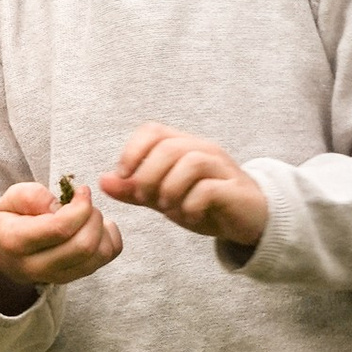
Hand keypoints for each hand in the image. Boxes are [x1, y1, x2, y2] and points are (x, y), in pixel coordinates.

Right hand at [0, 178, 120, 309]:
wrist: (7, 255)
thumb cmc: (12, 221)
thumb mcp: (11, 199)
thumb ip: (32, 196)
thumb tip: (60, 206)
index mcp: (16, 242)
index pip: (59, 229)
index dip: (79, 208)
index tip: (82, 191)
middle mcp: (37, 266)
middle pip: (83, 246)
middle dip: (93, 217)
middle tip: (85, 203)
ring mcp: (58, 276)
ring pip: (98, 255)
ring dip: (102, 228)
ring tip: (89, 215)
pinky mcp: (75, 277)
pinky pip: (106, 258)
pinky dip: (109, 237)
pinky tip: (95, 227)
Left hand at [99, 125, 268, 250]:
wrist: (248, 221)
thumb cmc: (204, 204)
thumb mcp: (163, 198)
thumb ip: (135, 190)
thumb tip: (103, 180)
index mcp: (182, 146)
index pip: (152, 131)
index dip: (133, 151)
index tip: (125, 176)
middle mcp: (203, 150)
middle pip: (168, 148)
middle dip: (148, 177)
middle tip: (147, 200)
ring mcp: (222, 168)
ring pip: (190, 163)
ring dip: (169, 190)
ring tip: (168, 208)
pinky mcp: (235, 190)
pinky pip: (208, 189)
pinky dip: (191, 203)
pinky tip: (188, 214)